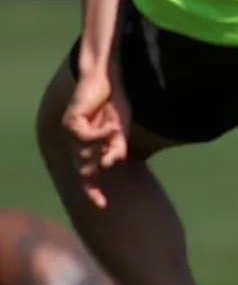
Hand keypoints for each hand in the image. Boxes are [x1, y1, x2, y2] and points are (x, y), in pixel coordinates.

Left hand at [62, 65, 131, 207]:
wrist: (108, 79)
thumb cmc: (113, 104)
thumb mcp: (120, 132)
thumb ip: (116, 148)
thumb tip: (109, 164)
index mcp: (89, 147)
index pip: (87, 175)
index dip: (93, 191)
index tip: (103, 205)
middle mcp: (77, 144)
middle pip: (82, 171)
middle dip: (92, 184)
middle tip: (102, 200)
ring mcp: (71, 134)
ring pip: (86, 155)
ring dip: (104, 147)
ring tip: (116, 130)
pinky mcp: (71, 123)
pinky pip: (86, 138)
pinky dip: (100, 135)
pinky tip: (111, 127)